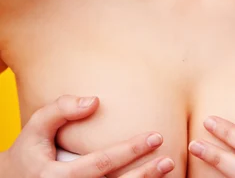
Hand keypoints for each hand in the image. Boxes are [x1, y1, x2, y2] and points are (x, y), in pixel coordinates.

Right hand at [3, 94, 174, 177]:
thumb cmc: (28, 152)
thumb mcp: (36, 126)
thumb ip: (62, 109)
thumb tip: (95, 102)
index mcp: (57, 177)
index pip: (103, 163)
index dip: (131, 150)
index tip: (155, 136)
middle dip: (145, 174)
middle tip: (169, 159)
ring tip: (167, 171)